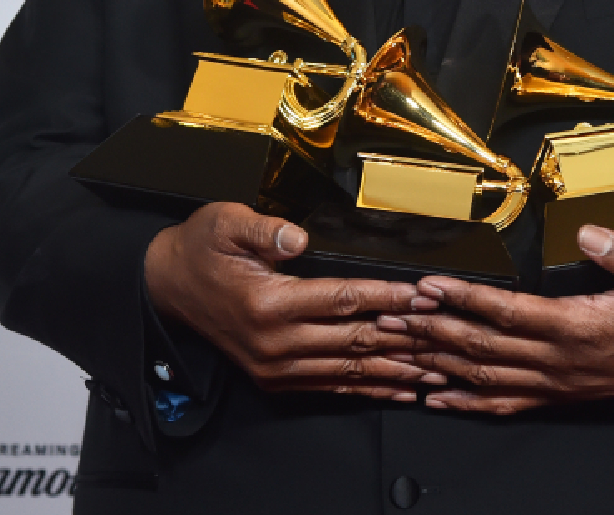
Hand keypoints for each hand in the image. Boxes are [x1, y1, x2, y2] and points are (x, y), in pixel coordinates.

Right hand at [144, 202, 444, 400]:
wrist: (168, 286)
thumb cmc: (201, 248)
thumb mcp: (225, 222)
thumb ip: (264, 230)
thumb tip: (298, 240)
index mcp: (268, 303)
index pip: (343, 300)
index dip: (388, 297)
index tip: (423, 295)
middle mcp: (274, 342)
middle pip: (354, 341)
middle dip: (404, 337)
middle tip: (445, 334)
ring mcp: (275, 367)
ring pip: (348, 371)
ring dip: (394, 370)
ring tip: (434, 368)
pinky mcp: (275, 379)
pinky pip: (330, 387)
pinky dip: (367, 389)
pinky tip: (397, 388)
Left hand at [379, 224, 613, 414]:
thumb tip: (590, 231)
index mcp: (580, 327)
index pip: (508, 312)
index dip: (465, 298)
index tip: (429, 285)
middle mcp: (562, 360)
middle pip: (483, 346)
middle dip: (432, 330)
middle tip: (391, 315)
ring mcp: (559, 383)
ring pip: (485, 376)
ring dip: (438, 362)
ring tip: (399, 348)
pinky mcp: (563, 395)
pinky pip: (506, 403)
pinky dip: (466, 401)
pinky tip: (437, 397)